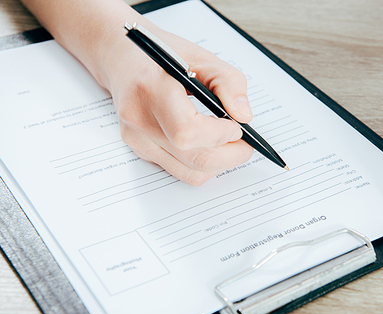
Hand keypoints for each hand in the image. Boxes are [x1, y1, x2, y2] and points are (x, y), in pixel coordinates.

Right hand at [101, 24, 253, 185]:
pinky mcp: (140, 151)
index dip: (220, 135)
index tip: (237, 127)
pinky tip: (208, 144)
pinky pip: (179, 170)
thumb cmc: (162, 56)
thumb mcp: (202, 57)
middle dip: (229, 156)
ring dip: (218, 164)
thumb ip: (229, 84)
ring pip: (189, 173)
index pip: (188, 131)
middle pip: (194, 159)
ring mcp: (138, 140)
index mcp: (152, 90)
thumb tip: (244, 117)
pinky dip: (201, 163)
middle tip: (245, 144)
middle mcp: (139, 120)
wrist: (123, 59)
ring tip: (228, 144)